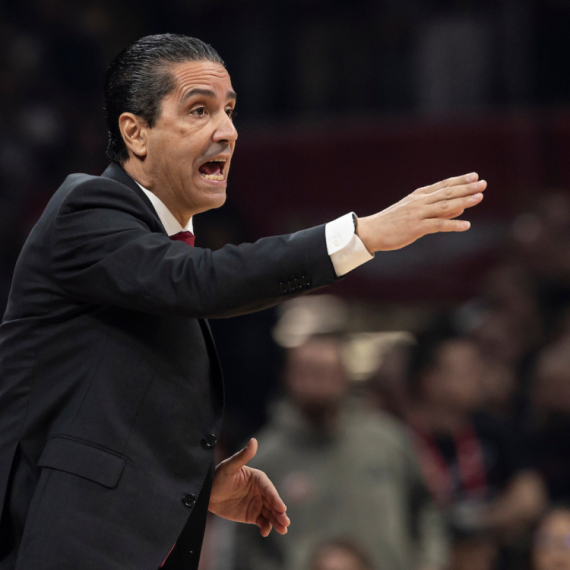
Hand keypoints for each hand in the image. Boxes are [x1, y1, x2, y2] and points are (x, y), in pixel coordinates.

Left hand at [208, 438, 289, 536]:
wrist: (207, 493)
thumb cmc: (218, 476)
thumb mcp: (230, 466)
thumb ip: (243, 455)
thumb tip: (253, 440)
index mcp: (258, 478)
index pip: (269, 489)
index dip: (276, 499)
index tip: (282, 508)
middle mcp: (260, 491)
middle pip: (273, 503)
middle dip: (280, 513)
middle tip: (285, 523)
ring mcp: (257, 503)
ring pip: (270, 513)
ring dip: (277, 521)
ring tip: (282, 530)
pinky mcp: (252, 515)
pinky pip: (262, 521)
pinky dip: (265, 527)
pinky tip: (265, 532)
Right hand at [356, 172, 485, 251]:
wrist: (372, 232)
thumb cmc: (392, 223)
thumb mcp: (413, 212)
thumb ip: (437, 210)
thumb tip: (460, 207)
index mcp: (418, 196)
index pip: (442, 185)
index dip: (459, 180)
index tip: (474, 175)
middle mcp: (420, 202)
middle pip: (447, 193)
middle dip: (466, 188)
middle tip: (483, 183)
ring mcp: (418, 214)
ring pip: (445, 206)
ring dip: (464, 201)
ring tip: (480, 198)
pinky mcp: (416, 228)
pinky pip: (438, 225)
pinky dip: (453, 224)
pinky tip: (466, 225)